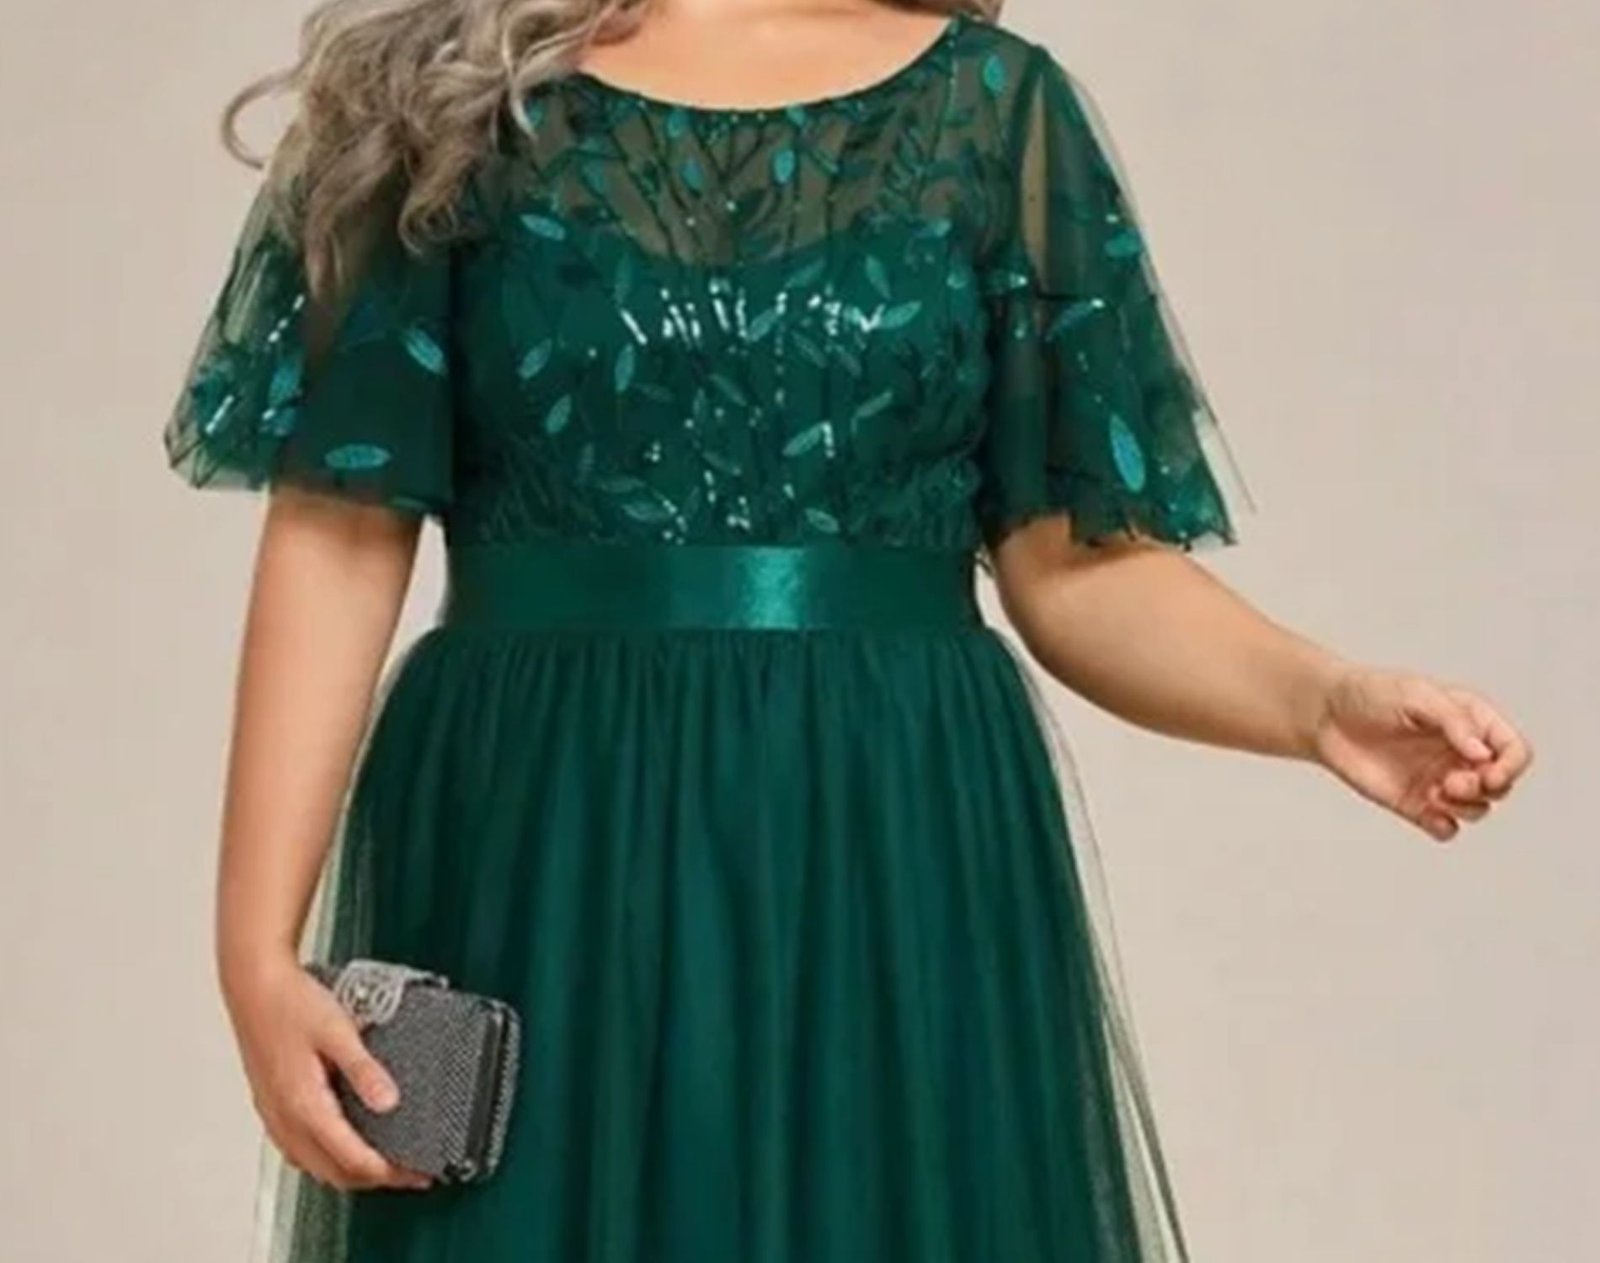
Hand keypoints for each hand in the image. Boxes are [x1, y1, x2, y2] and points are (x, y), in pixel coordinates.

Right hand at [221, 953, 431, 1191]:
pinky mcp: (271, 1106)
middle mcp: (286, 1118)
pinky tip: (341, 1145)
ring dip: (350, 1172)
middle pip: (334, 1172)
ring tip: (383, 1163)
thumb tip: (389, 1101)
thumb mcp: (337, 1031)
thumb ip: (364, 1069)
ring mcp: (275, 1115)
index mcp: (304, 1105)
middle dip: (375, 1179)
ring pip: (315, 1166)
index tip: (416, 1173)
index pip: (352, 1159)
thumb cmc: (290, 1002)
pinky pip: (300, 1150)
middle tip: (409, 1172)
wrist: (252, 985)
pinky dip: (327, 1159)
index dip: (389, 1172)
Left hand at [1307, 665, 1532, 841]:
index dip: (1511, 765)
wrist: (1325, 715)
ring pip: (1478, 809)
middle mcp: (1461, 755)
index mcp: (1471, 723)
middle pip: (1501, 785)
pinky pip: (1445, 828)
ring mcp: (1439, 781)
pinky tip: (1429, 814)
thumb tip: (1481, 753)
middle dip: (1488, 788)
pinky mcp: (1415, 803)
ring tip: (1438, 792)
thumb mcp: (1415, 694)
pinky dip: (1444, 828)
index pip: (1513, 750)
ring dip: (1467, 808)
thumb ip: (1452, 720)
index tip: (1488, 771)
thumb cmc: (1370, 694)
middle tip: (1454, 782)